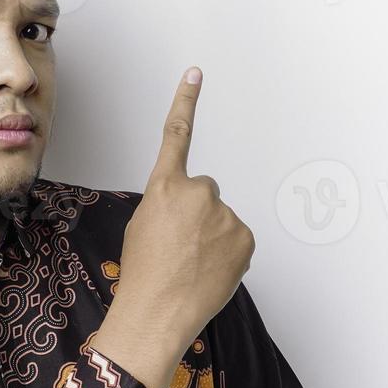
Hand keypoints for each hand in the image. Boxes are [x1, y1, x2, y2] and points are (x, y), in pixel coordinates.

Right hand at [91, 67, 254, 387]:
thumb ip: (167, 204)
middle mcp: (199, 192)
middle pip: (204, 193)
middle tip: (179, 246)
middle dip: (197, 214)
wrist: (157, 314)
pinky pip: (237, 239)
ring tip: (192, 264)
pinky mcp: (245, 237)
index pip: (176, 135)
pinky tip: (209, 272)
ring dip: (212, 237)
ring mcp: (225, 215)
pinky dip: (227, 254)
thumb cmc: (143, 275)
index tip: (196, 73)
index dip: (185, 101)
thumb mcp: (142, 227)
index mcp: (165, 187)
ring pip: (221, 219)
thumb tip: (190, 210)